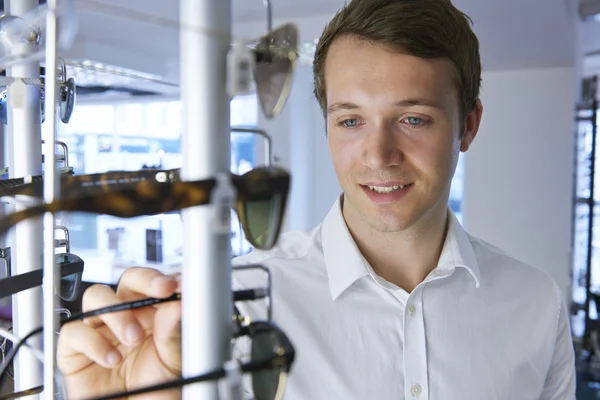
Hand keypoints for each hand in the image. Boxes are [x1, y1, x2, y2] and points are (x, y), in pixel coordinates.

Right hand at [57, 267, 181, 399]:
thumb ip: (174, 331)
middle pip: (128, 280)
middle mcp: (127, 316)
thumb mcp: (174, 361)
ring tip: (134, 338)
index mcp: (153, 314)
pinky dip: (94, 343)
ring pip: (98, 296)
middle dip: (145, 281)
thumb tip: (179, 303)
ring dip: (118, 312)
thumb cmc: (157, 391)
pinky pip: (75, 332)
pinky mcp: (76, 350)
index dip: (164, 279)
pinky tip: (112, 359)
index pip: (155, 283)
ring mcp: (100, 330)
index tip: (177, 284)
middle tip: (161, 292)